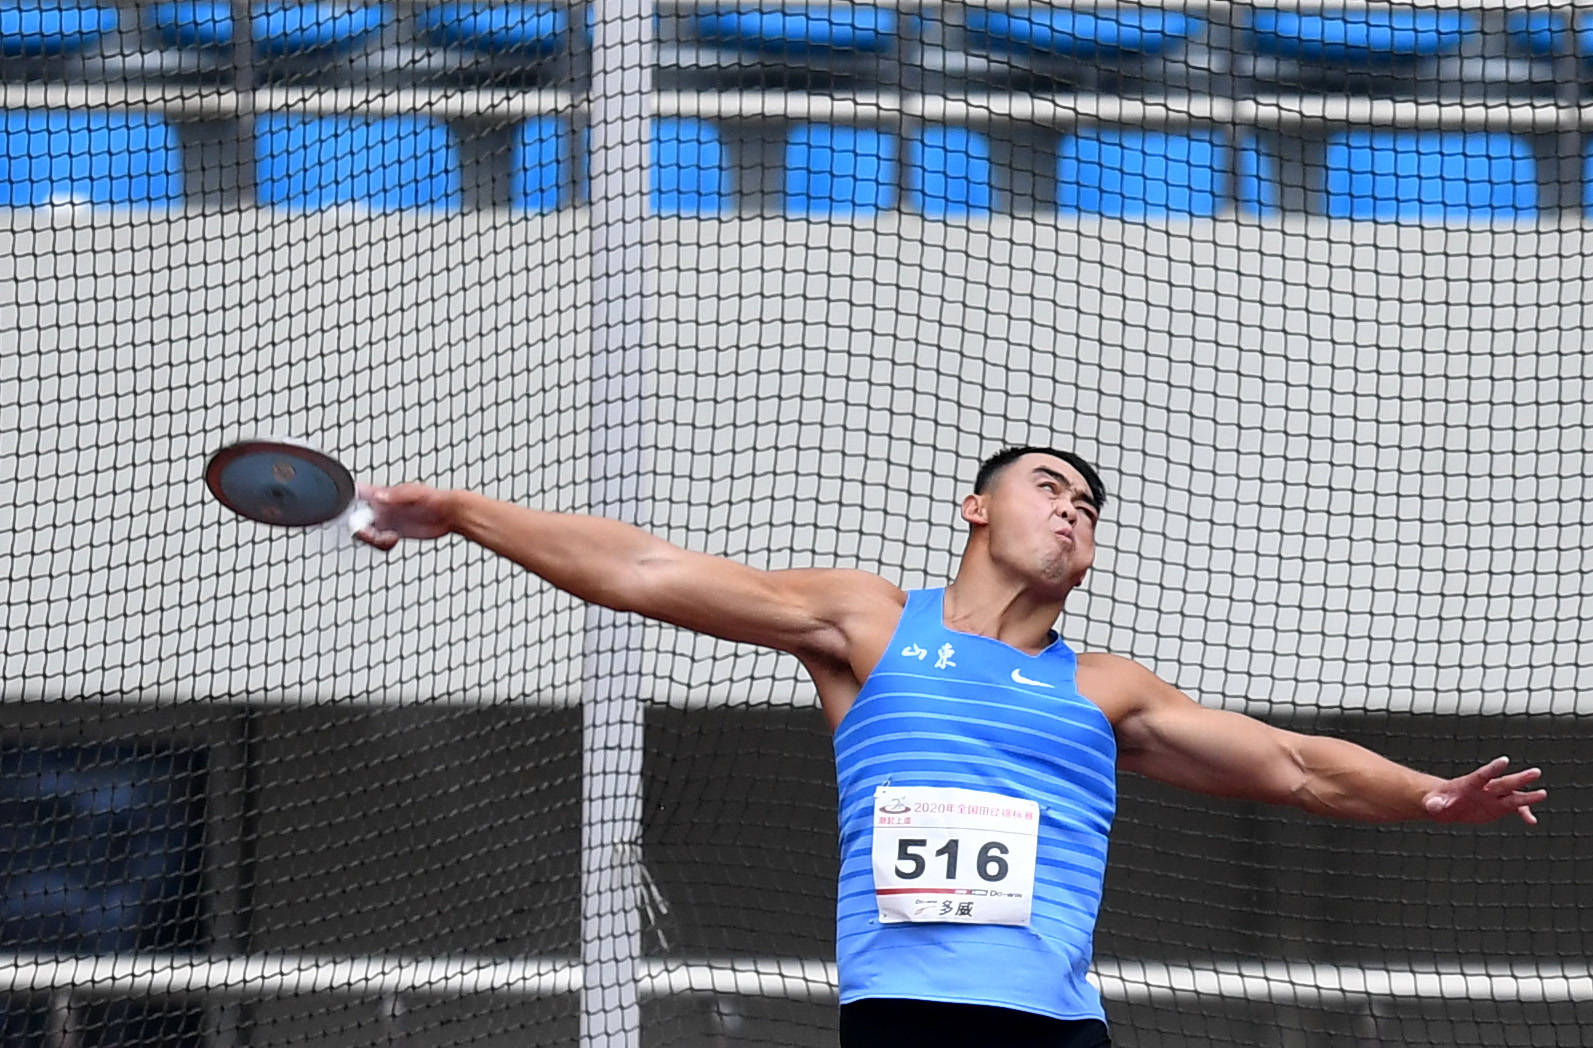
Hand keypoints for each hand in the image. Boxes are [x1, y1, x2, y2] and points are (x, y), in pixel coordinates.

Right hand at [354, 483, 457, 551]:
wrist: (449, 514)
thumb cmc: (434, 498)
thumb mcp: (415, 493)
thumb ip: (396, 495)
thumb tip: (378, 497)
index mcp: (383, 494)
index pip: (358, 493)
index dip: (347, 499)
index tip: (343, 511)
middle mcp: (382, 508)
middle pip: (357, 518)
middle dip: (358, 528)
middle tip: (371, 533)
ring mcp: (387, 521)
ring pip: (366, 533)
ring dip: (372, 539)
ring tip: (389, 538)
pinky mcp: (394, 533)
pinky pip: (379, 542)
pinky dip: (382, 545)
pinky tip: (393, 540)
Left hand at [1422, 756, 1545, 825]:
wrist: (1445, 804)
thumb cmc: (1436, 800)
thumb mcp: (1432, 803)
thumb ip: (1435, 803)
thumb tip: (1435, 806)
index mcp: (1469, 783)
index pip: (1483, 774)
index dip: (1493, 768)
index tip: (1504, 760)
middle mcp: (1485, 788)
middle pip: (1504, 782)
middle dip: (1520, 778)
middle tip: (1536, 772)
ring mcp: (1494, 797)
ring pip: (1513, 795)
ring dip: (1528, 796)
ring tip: (1542, 794)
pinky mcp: (1498, 807)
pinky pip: (1514, 810)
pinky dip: (1523, 814)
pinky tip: (1532, 821)